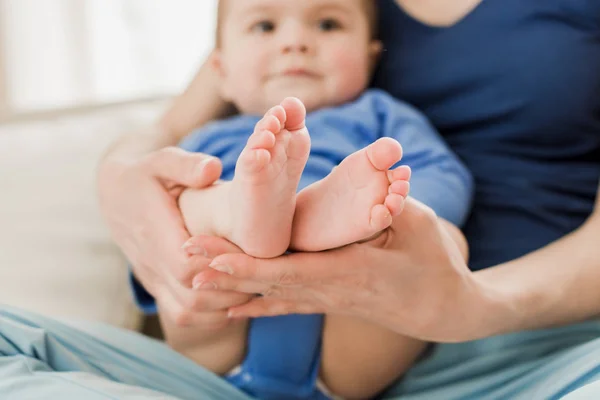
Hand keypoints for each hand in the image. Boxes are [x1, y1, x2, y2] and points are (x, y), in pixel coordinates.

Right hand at [97, 146, 251, 326]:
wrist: (115, 194)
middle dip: (230, 290)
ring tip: (252, 286)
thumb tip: (212, 169)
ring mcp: (153, 279)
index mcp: (153, 233)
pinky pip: (182, 315)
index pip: (185, 266)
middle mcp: (150, 263)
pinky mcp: (158, 287)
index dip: (220, 265)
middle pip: (192, 297)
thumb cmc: (146, 174)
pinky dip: (210, 315)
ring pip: (187, 312)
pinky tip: (232, 298)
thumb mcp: (162, 161)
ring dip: (223, 306)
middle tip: (262, 273)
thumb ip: (186, 165)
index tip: (248, 253)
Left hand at [192, 198, 488, 341]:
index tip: (209, 256)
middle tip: (183, 256)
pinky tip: (231, 310)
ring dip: (231, 287)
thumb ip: (389, 200)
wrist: (444, 309)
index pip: (285, 270)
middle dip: (224, 270)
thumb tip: (377, 169)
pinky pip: (285, 307)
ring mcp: (327, 301)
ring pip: (270, 297)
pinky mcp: (330, 303)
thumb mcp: (417, 225)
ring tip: (194, 280)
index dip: (246, 265)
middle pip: (266, 284)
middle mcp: (329, 291)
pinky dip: (256, 307)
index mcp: (348, 271)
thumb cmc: (435, 263)